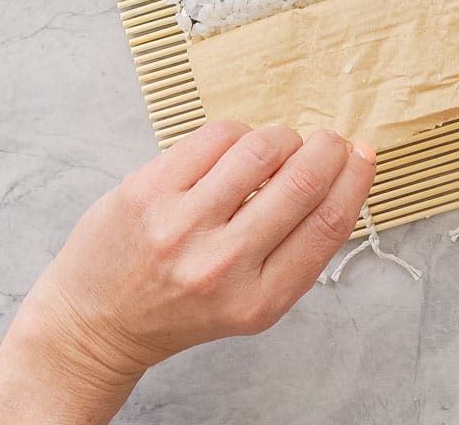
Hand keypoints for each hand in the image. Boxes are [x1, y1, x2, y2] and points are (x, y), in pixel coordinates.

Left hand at [0, 122, 374, 422]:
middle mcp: (221, 265)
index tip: (364, 153)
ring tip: (274, 149)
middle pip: (301, 180)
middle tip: (328, 140)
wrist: (95, 324)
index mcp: (257, 301)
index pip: (328, 225)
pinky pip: (217, 134)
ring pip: (261, 148)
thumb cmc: (181, 306)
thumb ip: (295, 246)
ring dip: (281, 138)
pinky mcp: (148, 189)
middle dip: (326, 147)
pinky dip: (237, 133)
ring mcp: (181, 224)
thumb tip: (344, 170)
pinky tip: (231, 150)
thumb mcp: (251, 300)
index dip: (355, 179)